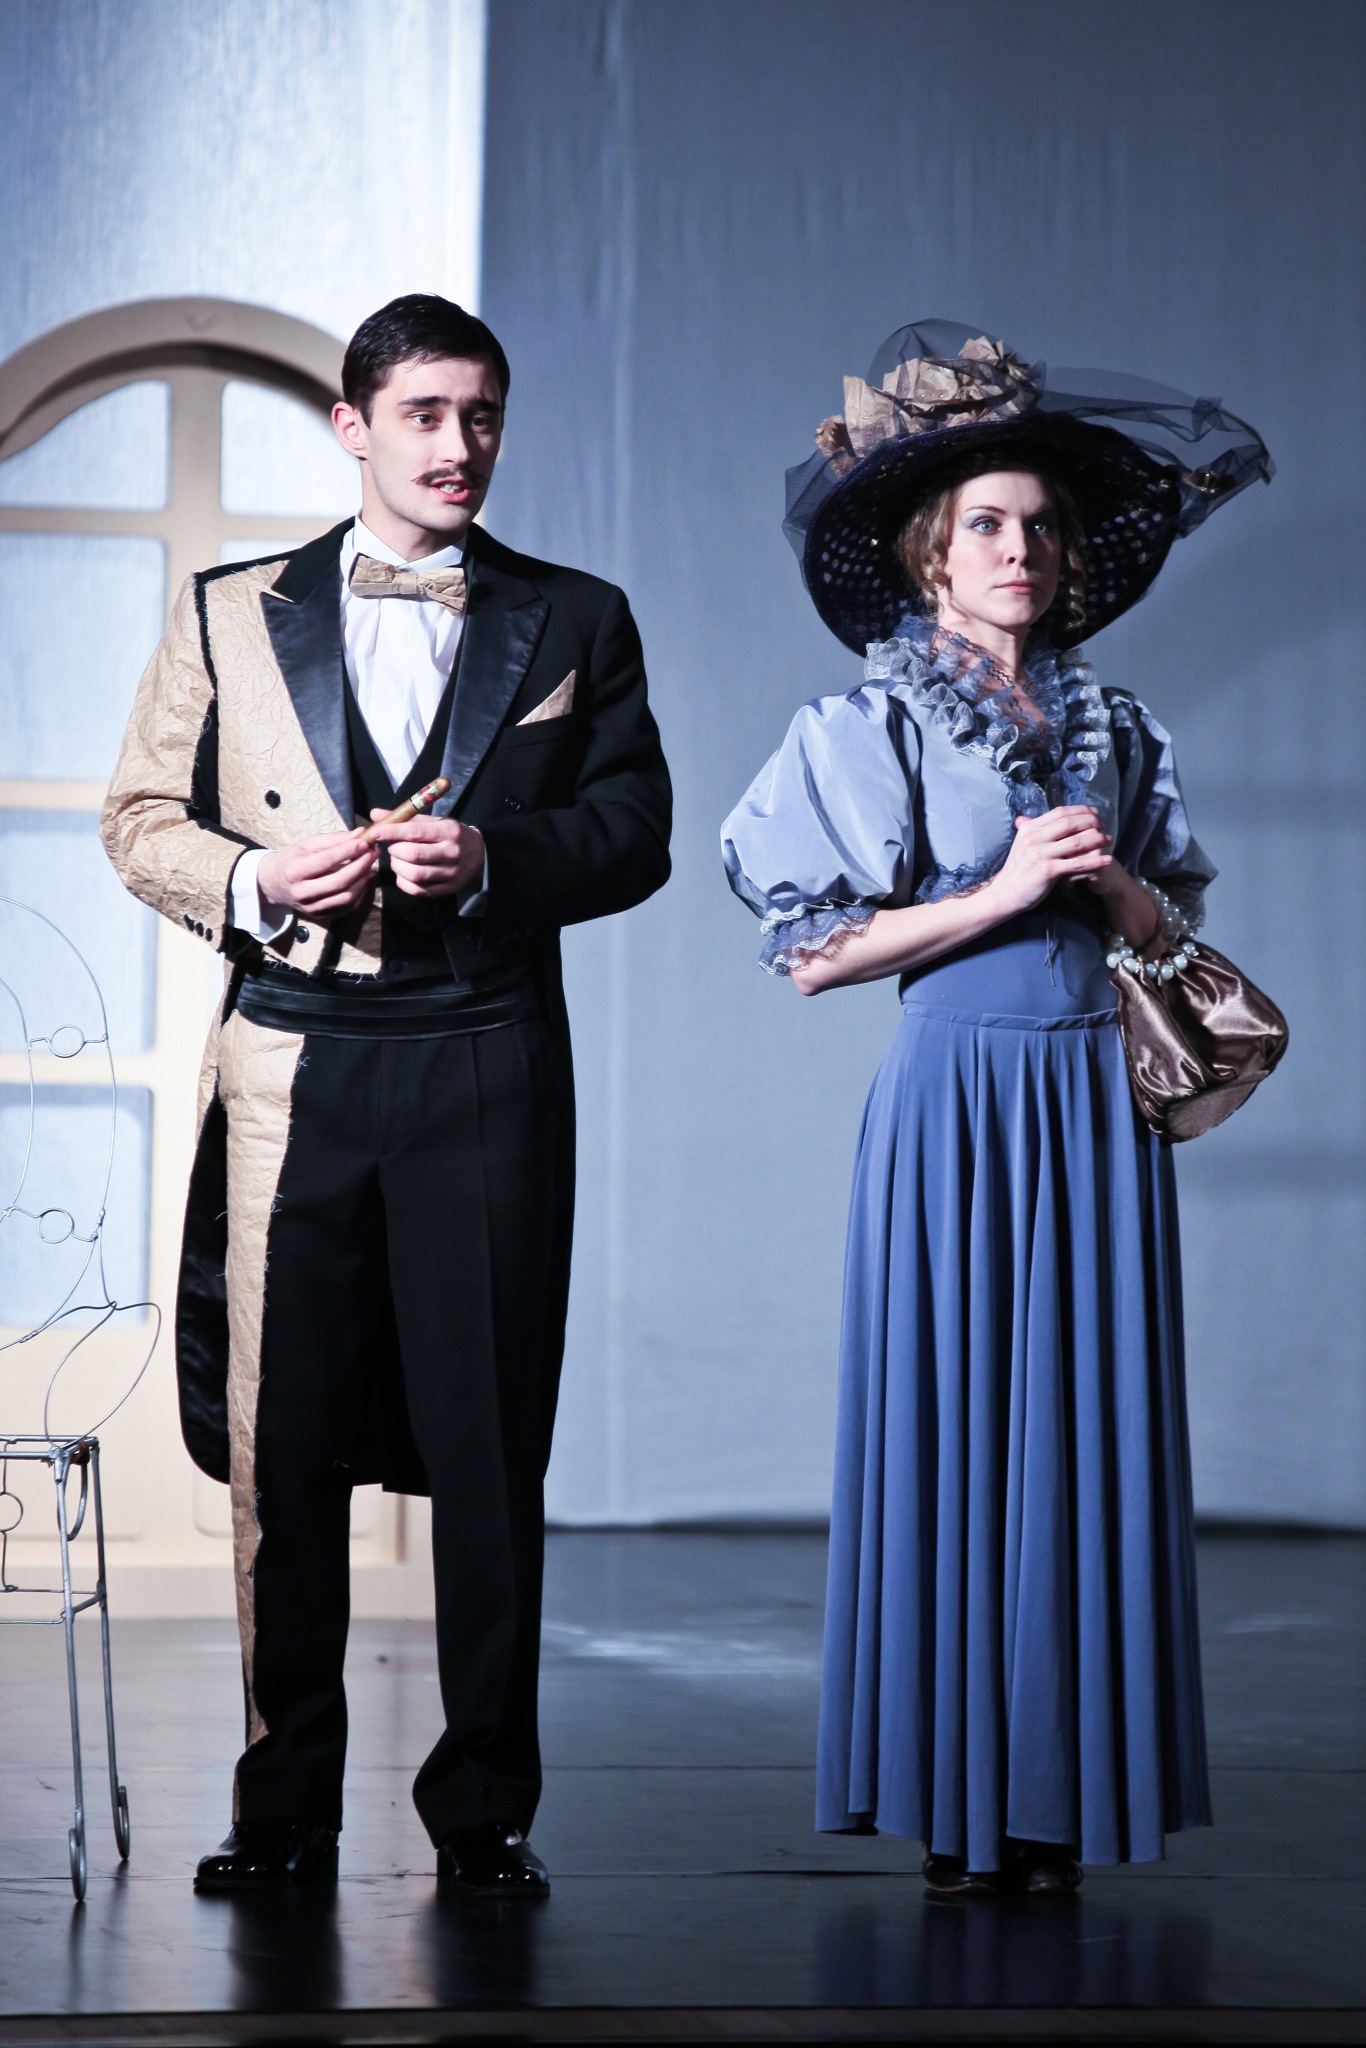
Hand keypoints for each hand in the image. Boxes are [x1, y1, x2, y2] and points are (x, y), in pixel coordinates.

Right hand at [258, 831, 376, 916]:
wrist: (274, 885)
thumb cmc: (292, 860)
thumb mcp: (306, 845)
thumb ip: (333, 839)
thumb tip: (360, 833)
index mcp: (294, 871)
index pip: (326, 861)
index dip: (348, 851)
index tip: (365, 842)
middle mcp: (302, 892)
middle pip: (339, 882)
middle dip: (361, 865)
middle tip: (374, 852)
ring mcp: (312, 907)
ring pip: (346, 896)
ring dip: (363, 879)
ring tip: (370, 863)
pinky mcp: (322, 916)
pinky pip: (348, 906)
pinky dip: (360, 891)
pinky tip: (363, 878)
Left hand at [366, 811, 485, 897]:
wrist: (478, 855)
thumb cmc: (450, 835)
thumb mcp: (434, 821)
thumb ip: (406, 818)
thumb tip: (375, 814)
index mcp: (449, 831)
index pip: (416, 832)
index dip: (392, 832)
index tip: (376, 831)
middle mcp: (451, 853)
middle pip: (413, 854)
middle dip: (394, 849)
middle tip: (392, 845)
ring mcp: (450, 874)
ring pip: (413, 874)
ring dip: (397, 865)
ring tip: (398, 858)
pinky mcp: (446, 889)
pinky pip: (417, 890)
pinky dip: (403, 881)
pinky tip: (403, 872)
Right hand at [985, 806, 1111, 918]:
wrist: (1006, 893)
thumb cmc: (1017, 869)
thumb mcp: (1021, 844)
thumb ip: (1029, 830)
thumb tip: (1026, 817)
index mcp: (1029, 828)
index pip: (1059, 812)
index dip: (1080, 810)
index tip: (1094, 812)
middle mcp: (1034, 838)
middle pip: (1069, 823)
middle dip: (1091, 822)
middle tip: (1104, 825)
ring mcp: (1040, 854)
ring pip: (1076, 842)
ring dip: (1096, 839)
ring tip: (1109, 840)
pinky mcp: (1048, 871)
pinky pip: (1077, 864)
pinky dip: (1095, 861)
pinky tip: (1107, 860)